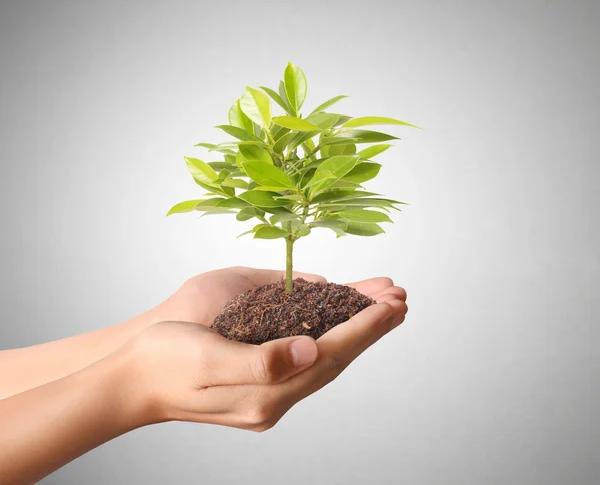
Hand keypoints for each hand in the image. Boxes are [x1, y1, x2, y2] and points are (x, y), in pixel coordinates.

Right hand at [123, 270, 406, 430]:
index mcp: (266, 393)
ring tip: (381, 311)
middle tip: (400, 302)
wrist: (134, 381)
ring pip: (325, 358)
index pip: (329, 355)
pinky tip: (338, 325)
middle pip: (335, 358)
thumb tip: (312, 351)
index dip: (363, 329)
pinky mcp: (261, 381)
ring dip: (355, 333)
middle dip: (369, 329)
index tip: (392, 306)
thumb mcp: (208, 360)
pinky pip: (307, 357)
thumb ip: (261, 361)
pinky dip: (329, 336)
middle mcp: (275, 398)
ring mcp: (269, 393)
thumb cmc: (164, 364)